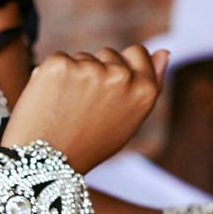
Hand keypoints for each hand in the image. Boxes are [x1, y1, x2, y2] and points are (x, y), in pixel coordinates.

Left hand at [1, 45, 168, 173]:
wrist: (48, 162)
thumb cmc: (91, 143)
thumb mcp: (130, 120)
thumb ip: (150, 84)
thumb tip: (164, 51)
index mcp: (144, 91)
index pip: (138, 53)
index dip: (123, 66)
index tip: (109, 85)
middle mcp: (121, 77)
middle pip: (109, 53)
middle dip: (98, 71)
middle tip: (86, 107)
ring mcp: (90, 68)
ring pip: (83, 57)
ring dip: (75, 74)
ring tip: (68, 107)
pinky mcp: (60, 64)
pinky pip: (60, 60)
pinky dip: (53, 75)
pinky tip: (51, 100)